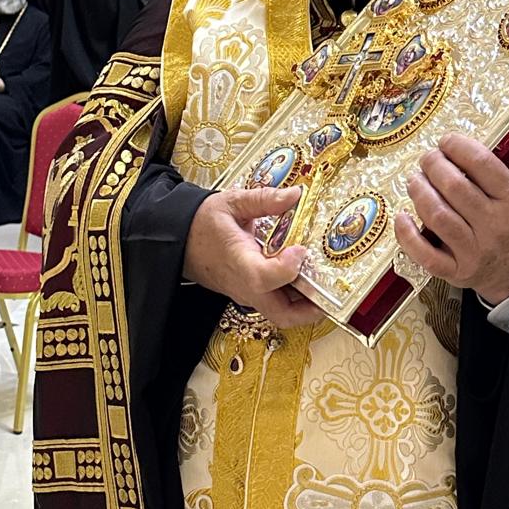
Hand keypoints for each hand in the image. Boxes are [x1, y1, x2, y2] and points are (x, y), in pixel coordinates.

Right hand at [184, 184, 323, 328]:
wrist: (177, 242)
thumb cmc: (201, 224)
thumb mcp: (231, 203)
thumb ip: (265, 199)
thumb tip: (295, 194)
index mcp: (238, 263)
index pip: (265, 278)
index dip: (287, 268)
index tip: (300, 249)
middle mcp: (245, 286)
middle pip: (282, 314)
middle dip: (311, 308)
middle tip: (331, 290)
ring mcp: (248, 294)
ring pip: (282, 313)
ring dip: (306, 304)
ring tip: (323, 281)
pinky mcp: (250, 294)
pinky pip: (276, 302)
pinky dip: (294, 295)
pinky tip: (305, 274)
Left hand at [395, 117, 508, 304]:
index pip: (482, 164)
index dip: (458, 146)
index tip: (446, 141)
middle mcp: (495, 225)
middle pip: (455, 188)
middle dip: (433, 166)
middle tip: (427, 158)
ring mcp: (475, 251)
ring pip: (438, 217)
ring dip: (419, 193)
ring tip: (415, 180)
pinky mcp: (456, 271)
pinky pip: (426, 255)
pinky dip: (408, 235)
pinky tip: (402, 216)